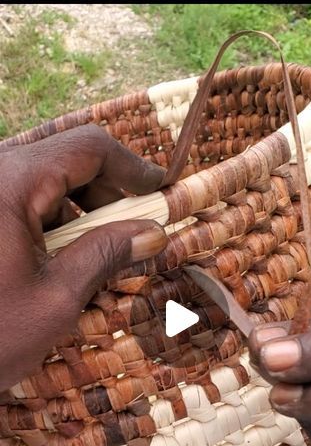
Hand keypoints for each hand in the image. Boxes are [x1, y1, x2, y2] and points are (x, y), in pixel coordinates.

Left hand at [0, 125, 166, 391]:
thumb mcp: (56, 298)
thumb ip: (107, 254)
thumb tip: (154, 231)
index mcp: (9, 184)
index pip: (88, 148)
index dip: (132, 167)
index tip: (161, 192)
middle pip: (63, 160)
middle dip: (105, 194)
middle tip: (131, 233)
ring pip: (40, 181)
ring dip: (76, 211)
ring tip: (92, 256)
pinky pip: (16, 200)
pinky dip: (46, 222)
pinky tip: (52, 261)